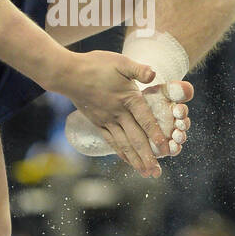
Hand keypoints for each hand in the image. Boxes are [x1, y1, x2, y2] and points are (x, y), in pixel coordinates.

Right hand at [52, 49, 192, 177]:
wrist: (68, 74)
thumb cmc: (95, 65)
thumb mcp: (120, 62)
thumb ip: (139, 69)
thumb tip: (154, 74)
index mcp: (128, 98)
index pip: (145, 120)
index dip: (156, 135)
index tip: (166, 149)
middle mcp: (118, 113)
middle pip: (135, 138)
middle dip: (147, 157)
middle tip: (156, 173)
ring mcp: (107, 120)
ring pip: (124, 144)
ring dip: (135, 160)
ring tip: (145, 173)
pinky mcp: (98, 123)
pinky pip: (112, 141)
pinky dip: (121, 152)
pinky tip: (128, 161)